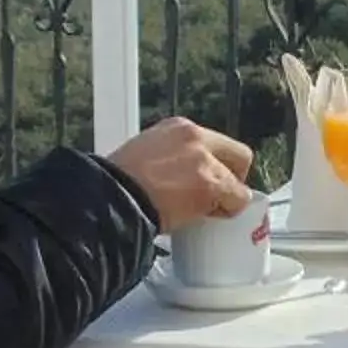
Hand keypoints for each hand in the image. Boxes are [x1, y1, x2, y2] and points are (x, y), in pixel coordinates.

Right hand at [105, 118, 254, 232]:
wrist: (108, 198)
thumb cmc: (116, 186)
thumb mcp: (144, 156)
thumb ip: (171, 160)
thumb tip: (180, 179)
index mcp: (177, 128)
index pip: (214, 144)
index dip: (215, 166)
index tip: (203, 183)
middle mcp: (195, 137)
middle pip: (240, 156)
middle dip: (233, 179)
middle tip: (215, 199)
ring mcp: (204, 160)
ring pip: (238, 183)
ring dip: (225, 200)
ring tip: (200, 212)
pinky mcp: (210, 184)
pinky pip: (236, 201)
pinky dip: (225, 213)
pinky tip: (202, 218)